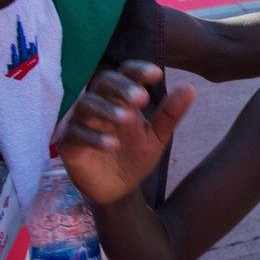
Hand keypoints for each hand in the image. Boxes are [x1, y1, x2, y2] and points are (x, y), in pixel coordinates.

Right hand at [58, 60, 195, 204]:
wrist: (119, 189)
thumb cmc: (135, 156)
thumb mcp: (157, 136)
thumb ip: (170, 114)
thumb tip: (190, 88)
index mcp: (121, 98)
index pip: (125, 74)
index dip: (138, 70)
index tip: (156, 74)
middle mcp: (100, 104)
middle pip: (103, 82)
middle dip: (122, 87)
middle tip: (142, 98)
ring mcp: (81, 121)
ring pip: (87, 105)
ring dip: (107, 109)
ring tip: (127, 118)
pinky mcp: (69, 142)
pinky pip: (76, 134)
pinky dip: (94, 137)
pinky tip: (112, 144)